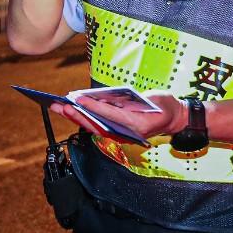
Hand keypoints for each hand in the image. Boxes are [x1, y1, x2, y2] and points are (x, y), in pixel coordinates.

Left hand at [49, 92, 187, 142]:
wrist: (175, 120)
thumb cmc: (164, 106)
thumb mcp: (152, 97)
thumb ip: (131, 99)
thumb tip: (105, 97)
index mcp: (136, 124)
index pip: (110, 114)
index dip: (93, 106)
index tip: (78, 99)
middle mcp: (126, 133)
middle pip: (96, 124)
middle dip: (76, 114)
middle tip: (58, 105)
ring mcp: (121, 135)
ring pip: (93, 126)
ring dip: (74, 117)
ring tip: (57, 107)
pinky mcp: (117, 133)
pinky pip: (97, 126)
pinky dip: (82, 118)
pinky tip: (70, 110)